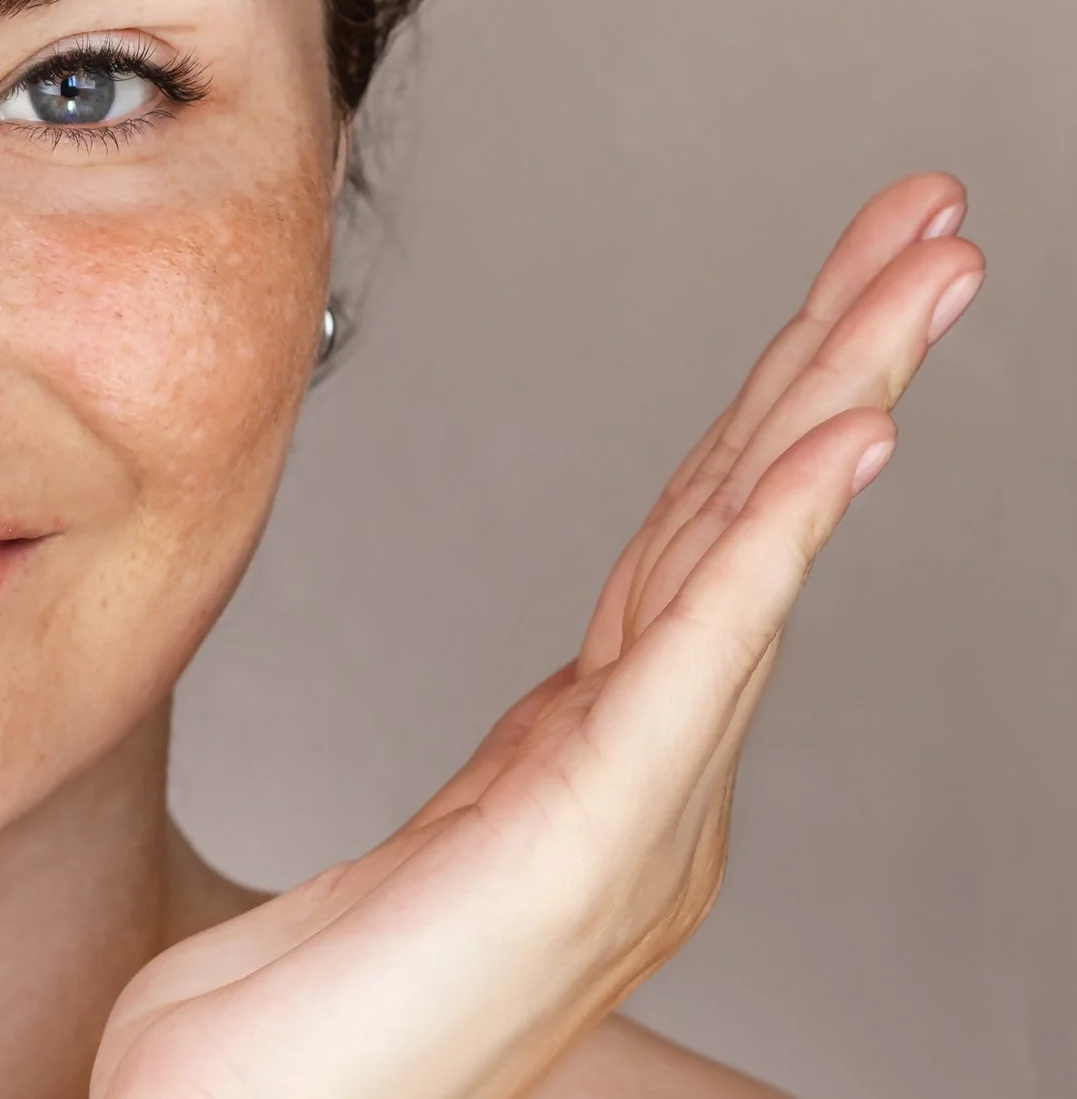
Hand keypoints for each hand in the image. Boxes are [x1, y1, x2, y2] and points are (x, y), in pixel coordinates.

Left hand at [95, 174, 982, 1098]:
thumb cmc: (311, 1025)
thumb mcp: (443, 851)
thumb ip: (521, 769)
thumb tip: (565, 706)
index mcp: (614, 768)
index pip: (708, 549)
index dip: (785, 412)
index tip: (854, 286)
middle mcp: (651, 785)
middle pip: (755, 527)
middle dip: (850, 362)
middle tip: (935, 226)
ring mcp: (632, 816)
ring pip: (750, 565)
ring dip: (841, 402)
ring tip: (922, 277)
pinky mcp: (583, 842)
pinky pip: (696, 663)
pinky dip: (774, 542)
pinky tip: (845, 446)